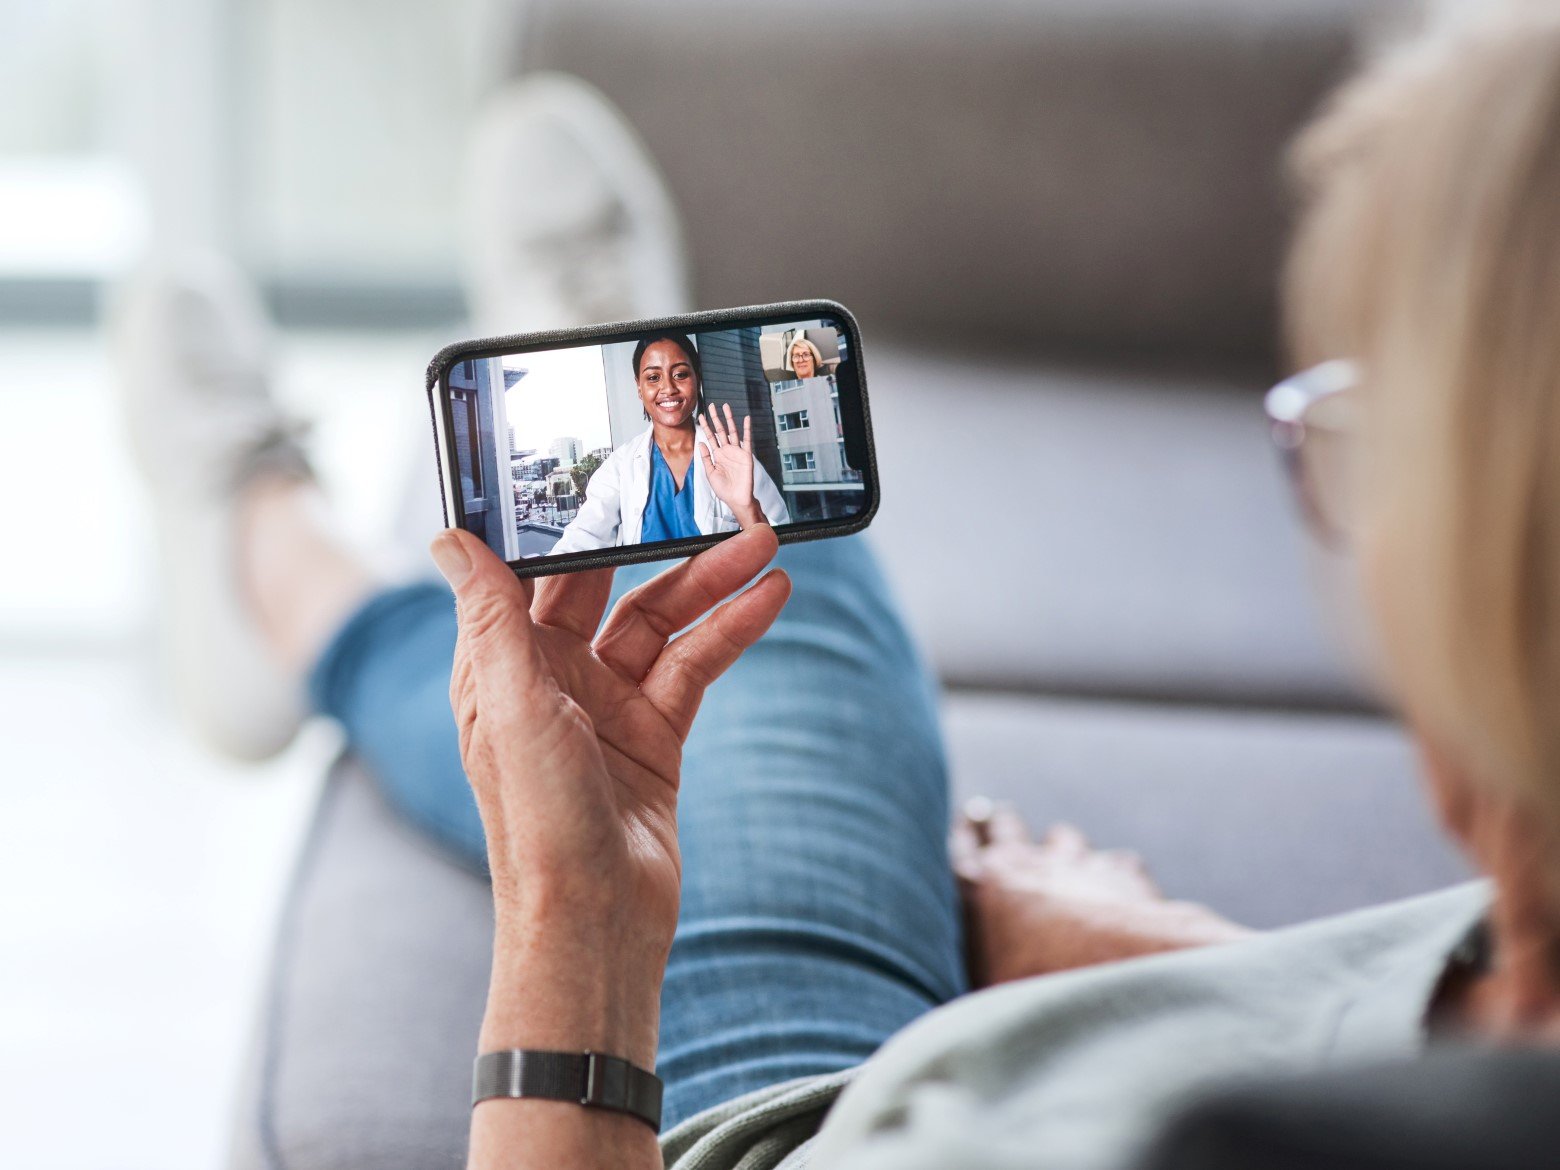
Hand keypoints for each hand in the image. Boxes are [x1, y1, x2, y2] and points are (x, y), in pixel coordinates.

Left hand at [430, 525, 790, 1074]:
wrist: (597, 920)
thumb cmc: (538, 824)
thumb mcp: (512, 709)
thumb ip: (492, 619)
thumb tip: (452, 539)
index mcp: (502, 668)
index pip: (533, 574)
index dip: (569, 526)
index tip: (604, 472)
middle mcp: (553, 680)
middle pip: (610, 588)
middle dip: (659, 547)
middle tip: (708, 503)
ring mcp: (608, 707)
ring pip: (662, 624)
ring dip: (711, 585)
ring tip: (765, 548)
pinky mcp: (656, 734)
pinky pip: (695, 666)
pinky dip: (730, 632)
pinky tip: (766, 602)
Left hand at [698, 403, 761, 526]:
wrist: (736, 499)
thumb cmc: (723, 489)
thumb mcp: (710, 473)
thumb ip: (705, 458)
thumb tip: (700, 443)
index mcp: (718, 455)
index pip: (710, 437)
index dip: (705, 426)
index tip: (700, 416)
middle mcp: (727, 451)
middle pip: (720, 430)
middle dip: (716, 418)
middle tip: (711, 405)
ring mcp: (737, 452)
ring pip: (733, 431)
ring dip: (729, 419)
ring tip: (725, 407)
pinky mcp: (746, 455)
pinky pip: (747, 440)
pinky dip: (747, 429)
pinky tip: (746, 419)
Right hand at [952, 802, 1248, 986]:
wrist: (1115, 980)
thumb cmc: (1039, 997)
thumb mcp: (986, 989)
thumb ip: (979, 965)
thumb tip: (964, 995)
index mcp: (977, 889)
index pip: (960, 847)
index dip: (966, 836)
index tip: (968, 824)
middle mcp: (1023, 864)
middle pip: (1005, 827)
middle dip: (1003, 825)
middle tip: (999, 818)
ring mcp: (1076, 865)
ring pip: (1063, 838)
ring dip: (1061, 848)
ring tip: (1061, 853)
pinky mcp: (1123, 875)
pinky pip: (1117, 863)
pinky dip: (1115, 874)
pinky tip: (1120, 888)